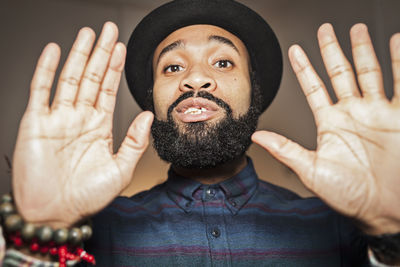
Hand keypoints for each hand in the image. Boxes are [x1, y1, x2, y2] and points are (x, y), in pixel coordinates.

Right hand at [12, 22, 152, 227]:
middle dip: (100, 52)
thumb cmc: (86, 198)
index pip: (108, 89)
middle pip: (91, 77)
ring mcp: (58, 119)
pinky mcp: (36, 123)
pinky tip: (54, 51)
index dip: (114, 68)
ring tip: (88, 34)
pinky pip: (41, 91)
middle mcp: (80, 119)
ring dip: (78, 55)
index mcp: (99, 128)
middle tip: (109, 29)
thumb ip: (134, 142)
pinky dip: (46, 70)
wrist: (55, 214)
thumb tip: (146, 116)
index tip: (121, 48)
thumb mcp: (120, 170)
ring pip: (69, 78)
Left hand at [252, 23, 399, 234]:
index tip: (295, 50)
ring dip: (364, 50)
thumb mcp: (312, 171)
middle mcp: (352, 113)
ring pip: (369, 72)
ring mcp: (377, 112)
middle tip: (326, 28)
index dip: (305, 68)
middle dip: (333, 50)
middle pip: (340, 73)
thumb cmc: (348, 195)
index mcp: (330, 123)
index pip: (314, 88)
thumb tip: (256, 137)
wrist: (385, 210)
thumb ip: (285, 150)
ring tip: (359, 29)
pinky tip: (396, 42)